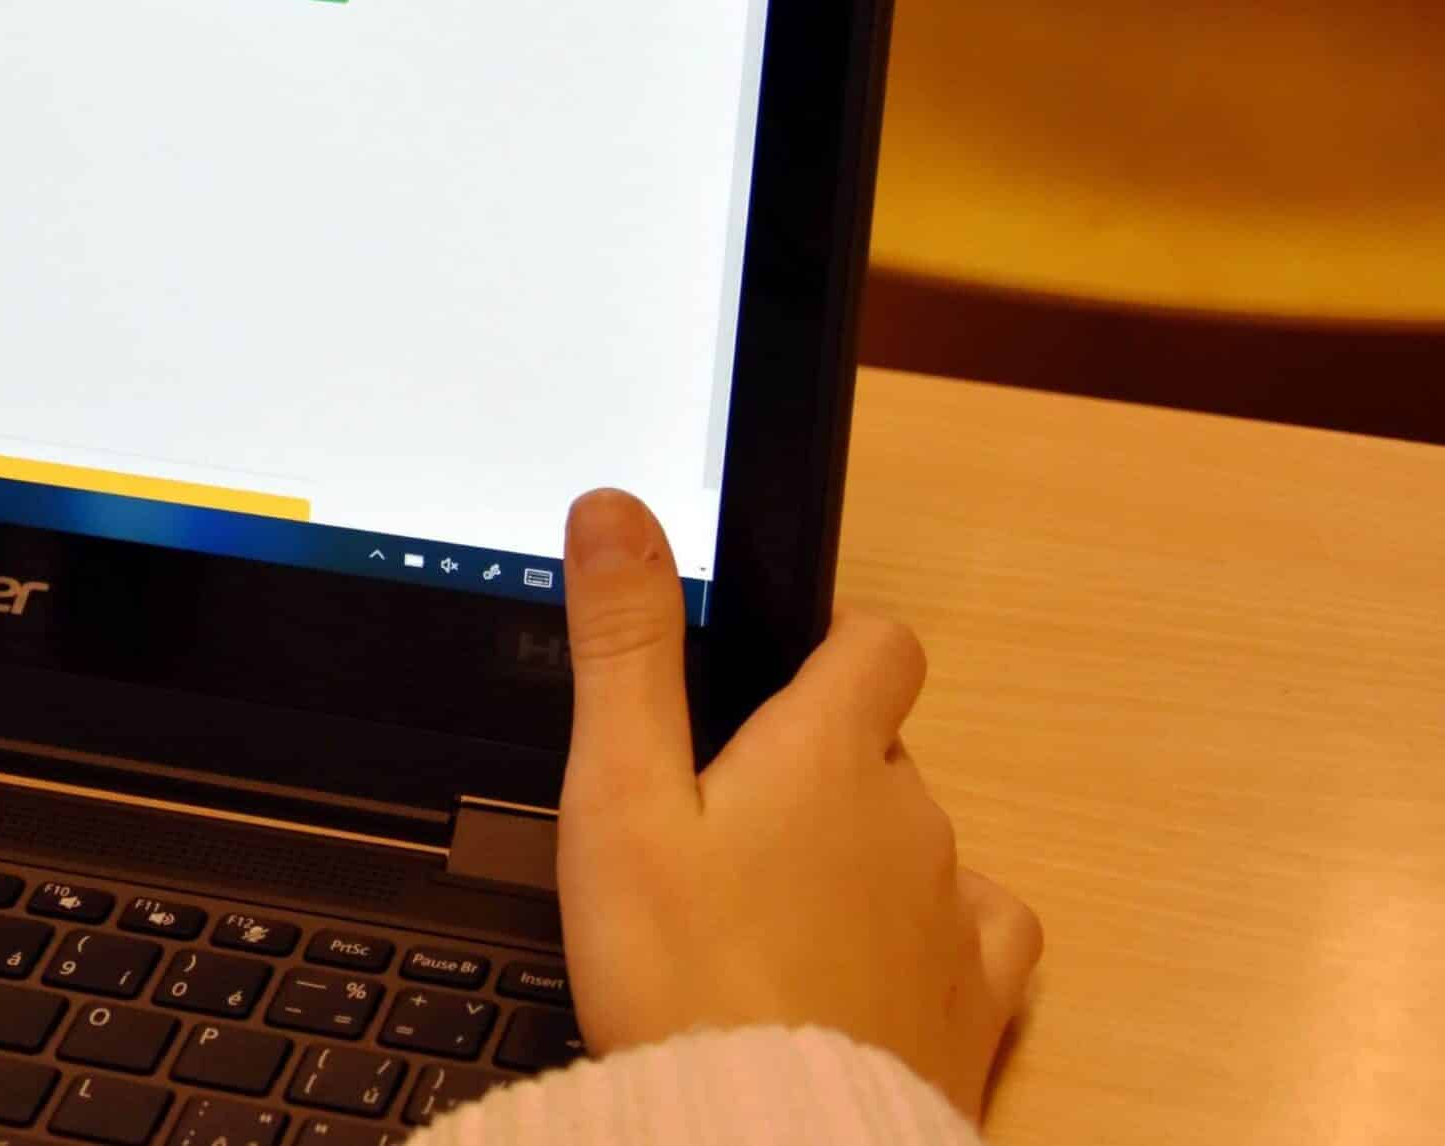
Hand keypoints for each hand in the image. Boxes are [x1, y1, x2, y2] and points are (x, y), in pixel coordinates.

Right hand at [554, 489, 1040, 1118]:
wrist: (764, 1137)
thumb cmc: (682, 970)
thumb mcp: (619, 793)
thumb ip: (624, 648)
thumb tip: (615, 509)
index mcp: (827, 751)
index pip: (877, 643)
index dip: (835, 643)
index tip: (779, 672)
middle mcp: (911, 815)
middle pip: (883, 751)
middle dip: (819, 768)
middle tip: (721, 826)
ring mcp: (953, 911)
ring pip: (921, 844)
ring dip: (863, 857)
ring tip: (771, 912)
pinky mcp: (975, 1005)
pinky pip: (976, 938)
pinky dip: (928, 938)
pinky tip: (871, 964)